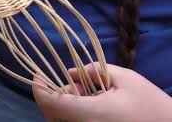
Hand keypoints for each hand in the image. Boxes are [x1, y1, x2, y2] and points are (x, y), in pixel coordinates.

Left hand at [33, 63, 171, 121]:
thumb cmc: (150, 105)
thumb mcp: (125, 78)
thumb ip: (93, 70)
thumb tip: (69, 72)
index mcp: (90, 114)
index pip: (51, 103)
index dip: (40, 88)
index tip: (38, 74)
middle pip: (51, 113)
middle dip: (54, 93)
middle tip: (72, 81)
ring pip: (59, 120)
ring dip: (62, 103)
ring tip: (82, 90)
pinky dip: (70, 112)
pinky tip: (86, 102)